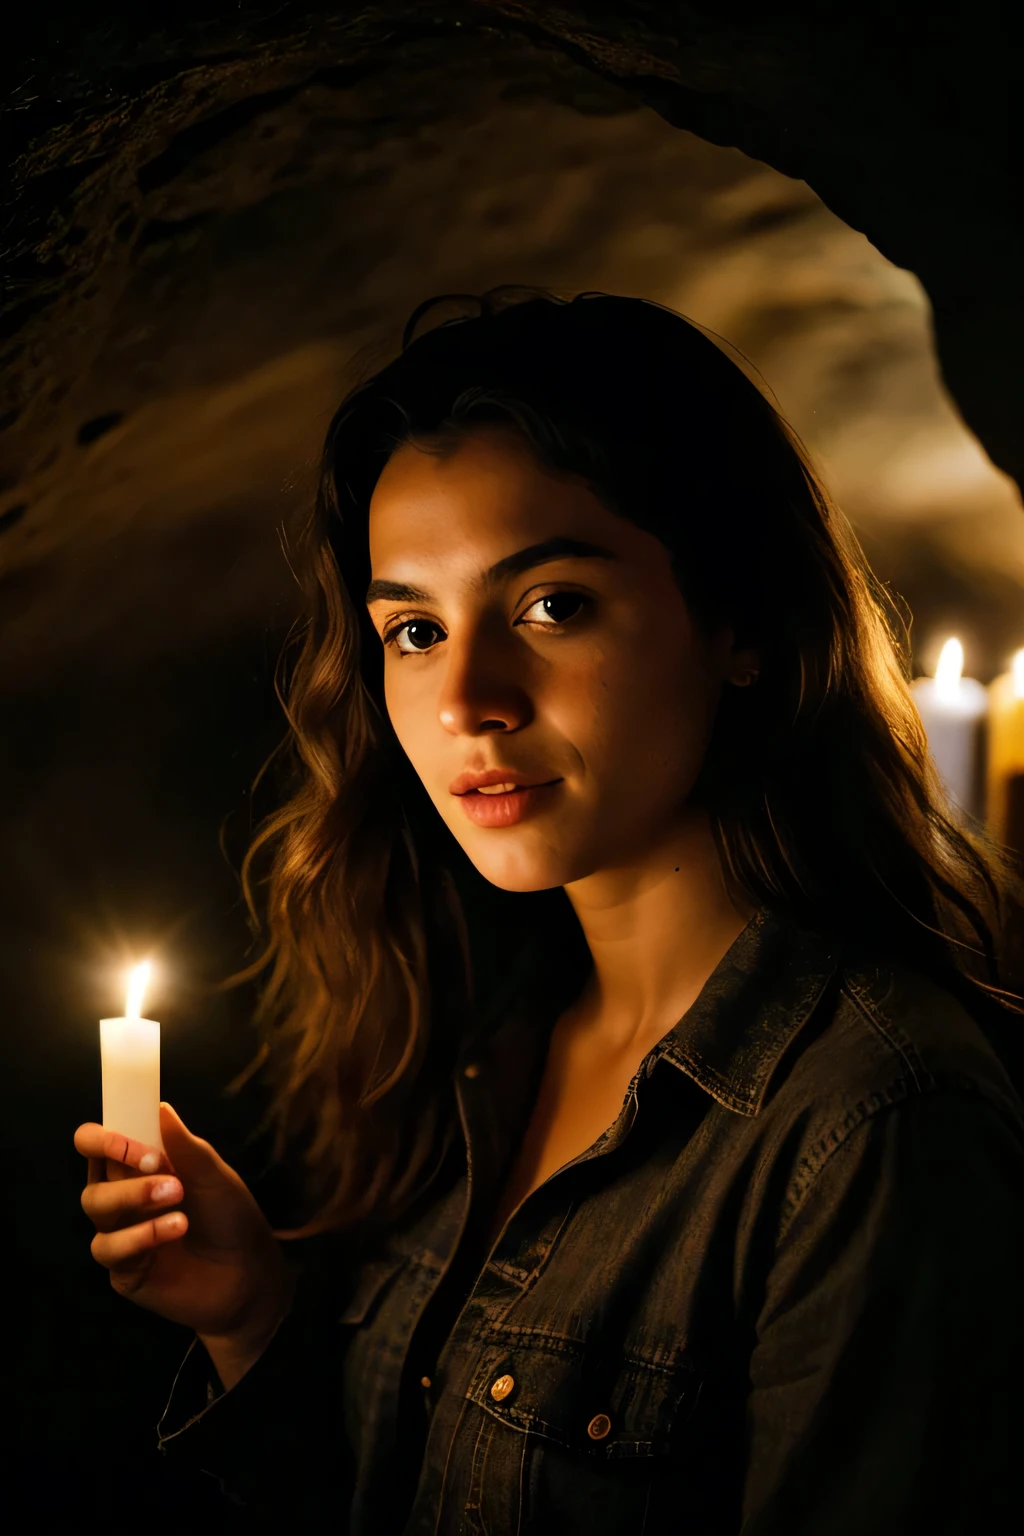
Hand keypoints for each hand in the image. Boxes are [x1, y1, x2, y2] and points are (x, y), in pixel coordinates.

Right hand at [76, 1102, 295, 1387]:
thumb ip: (185, 1146)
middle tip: (163, 1170)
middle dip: (125, 1172)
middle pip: (93, 1180)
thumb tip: (160, 1106)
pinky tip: (174, 1231)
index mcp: (138, 1169)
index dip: (104, 1138)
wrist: (250, 1272)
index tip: (134, 1141)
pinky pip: (110, 1249)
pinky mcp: (123, 1271)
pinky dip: (140, 1236)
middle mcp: (123, 1200)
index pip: (97, 1145)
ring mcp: (120, 1236)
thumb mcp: (214, 1175)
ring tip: (179, 1202)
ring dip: (135, 1200)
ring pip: (96, 1209)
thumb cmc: (230, 1216)